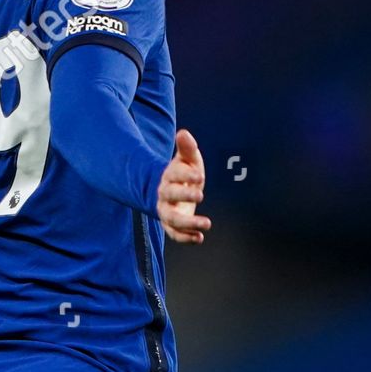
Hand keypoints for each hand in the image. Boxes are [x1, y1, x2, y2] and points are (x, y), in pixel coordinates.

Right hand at [157, 128, 209, 243]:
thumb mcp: (187, 159)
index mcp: (168, 176)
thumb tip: (183, 133)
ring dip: (188, 223)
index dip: (185, 176)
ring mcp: (167, 211)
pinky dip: (185, 238)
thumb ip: (187, 148)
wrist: (171, 190)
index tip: (199, 176)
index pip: (174, 175)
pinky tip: (199, 238)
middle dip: (184, 196)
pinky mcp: (171, 226)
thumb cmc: (183, 173)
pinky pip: (175, 234)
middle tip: (201, 195)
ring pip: (172, 219)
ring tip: (206, 224)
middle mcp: (165, 194)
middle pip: (170, 195)